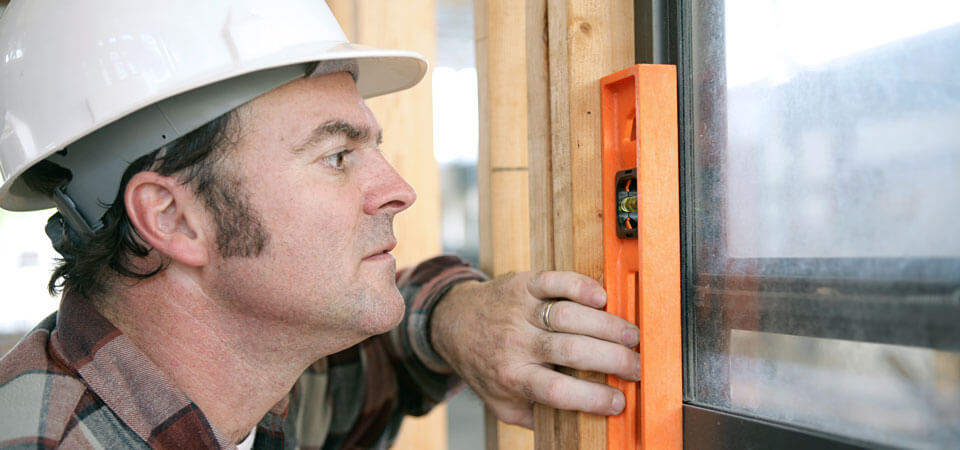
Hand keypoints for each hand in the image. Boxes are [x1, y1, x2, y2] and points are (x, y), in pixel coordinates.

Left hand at [429, 271, 641, 427]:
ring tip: (631, 337)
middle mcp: (516, 343)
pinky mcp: (523, 285)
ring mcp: (519, 311)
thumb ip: (534, 415)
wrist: (452, 323)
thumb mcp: (501, 402)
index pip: (558, 391)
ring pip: (569, 316)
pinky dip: (579, 285)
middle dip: (613, 360)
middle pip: (571, 351)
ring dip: (607, 326)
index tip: (619, 402)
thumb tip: (576, 428)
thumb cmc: (484, 365)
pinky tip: (602, 296)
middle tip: (636, 366)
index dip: (592, 398)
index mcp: (513, 377)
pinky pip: (553, 281)